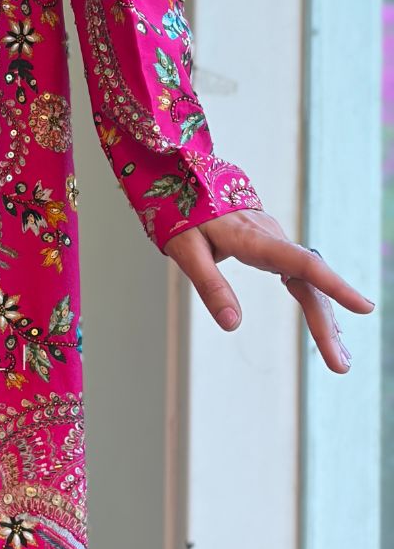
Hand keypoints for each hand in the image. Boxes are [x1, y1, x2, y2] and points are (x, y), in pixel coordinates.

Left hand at [163, 208, 375, 373]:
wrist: (186, 182)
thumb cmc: (184, 216)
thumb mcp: (187, 251)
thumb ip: (210, 285)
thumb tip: (232, 325)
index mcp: (254, 239)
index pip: (302, 263)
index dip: (334, 285)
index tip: (364, 306)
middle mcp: (273, 238)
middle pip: (310, 282)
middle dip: (326, 325)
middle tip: (341, 366)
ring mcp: (276, 242)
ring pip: (309, 282)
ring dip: (324, 319)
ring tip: (338, 359)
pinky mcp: (272, 247)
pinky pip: (301, 277)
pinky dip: (315, 302)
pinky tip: (326, 327)